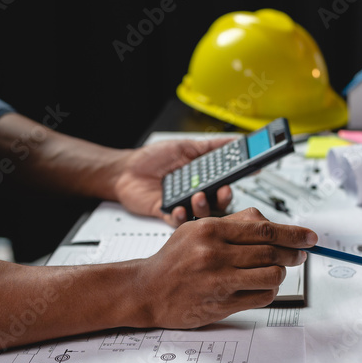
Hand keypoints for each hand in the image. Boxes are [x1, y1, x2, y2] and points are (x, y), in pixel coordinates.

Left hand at [115, 138, 234, 225]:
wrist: (125, 170)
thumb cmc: (153, 158)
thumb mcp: (186, 146)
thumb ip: (212, 146)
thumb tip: (235, 141)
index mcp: (201, 178)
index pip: (223, 184)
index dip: (230, 184)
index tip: (236, 180)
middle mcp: (194, 193)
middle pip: (216, 203)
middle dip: (222, 199)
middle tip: (221, 191)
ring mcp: (181, 204)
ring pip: (200, 214)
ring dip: (202, 207)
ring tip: (196, 196)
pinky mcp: (167, 214)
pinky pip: (178, 221)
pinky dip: (180, 216)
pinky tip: (179, 208)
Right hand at [129, 208, 316, 327]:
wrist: (146, 290)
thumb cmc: (173, 259)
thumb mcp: (197, 229)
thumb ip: (233, 224)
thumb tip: (270, 223)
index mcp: (210, 230)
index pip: (264, 229)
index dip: (293, 233)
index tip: (309, 237)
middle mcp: (214, 254)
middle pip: (271, 252)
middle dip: (293, 253)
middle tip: (301, 254)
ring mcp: (218, 281)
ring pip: (272, 275)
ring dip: (281, 273)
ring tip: (276, 270)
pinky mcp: (221, 305)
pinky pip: (261, 298)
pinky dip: (269, 292)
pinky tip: (262, 287)